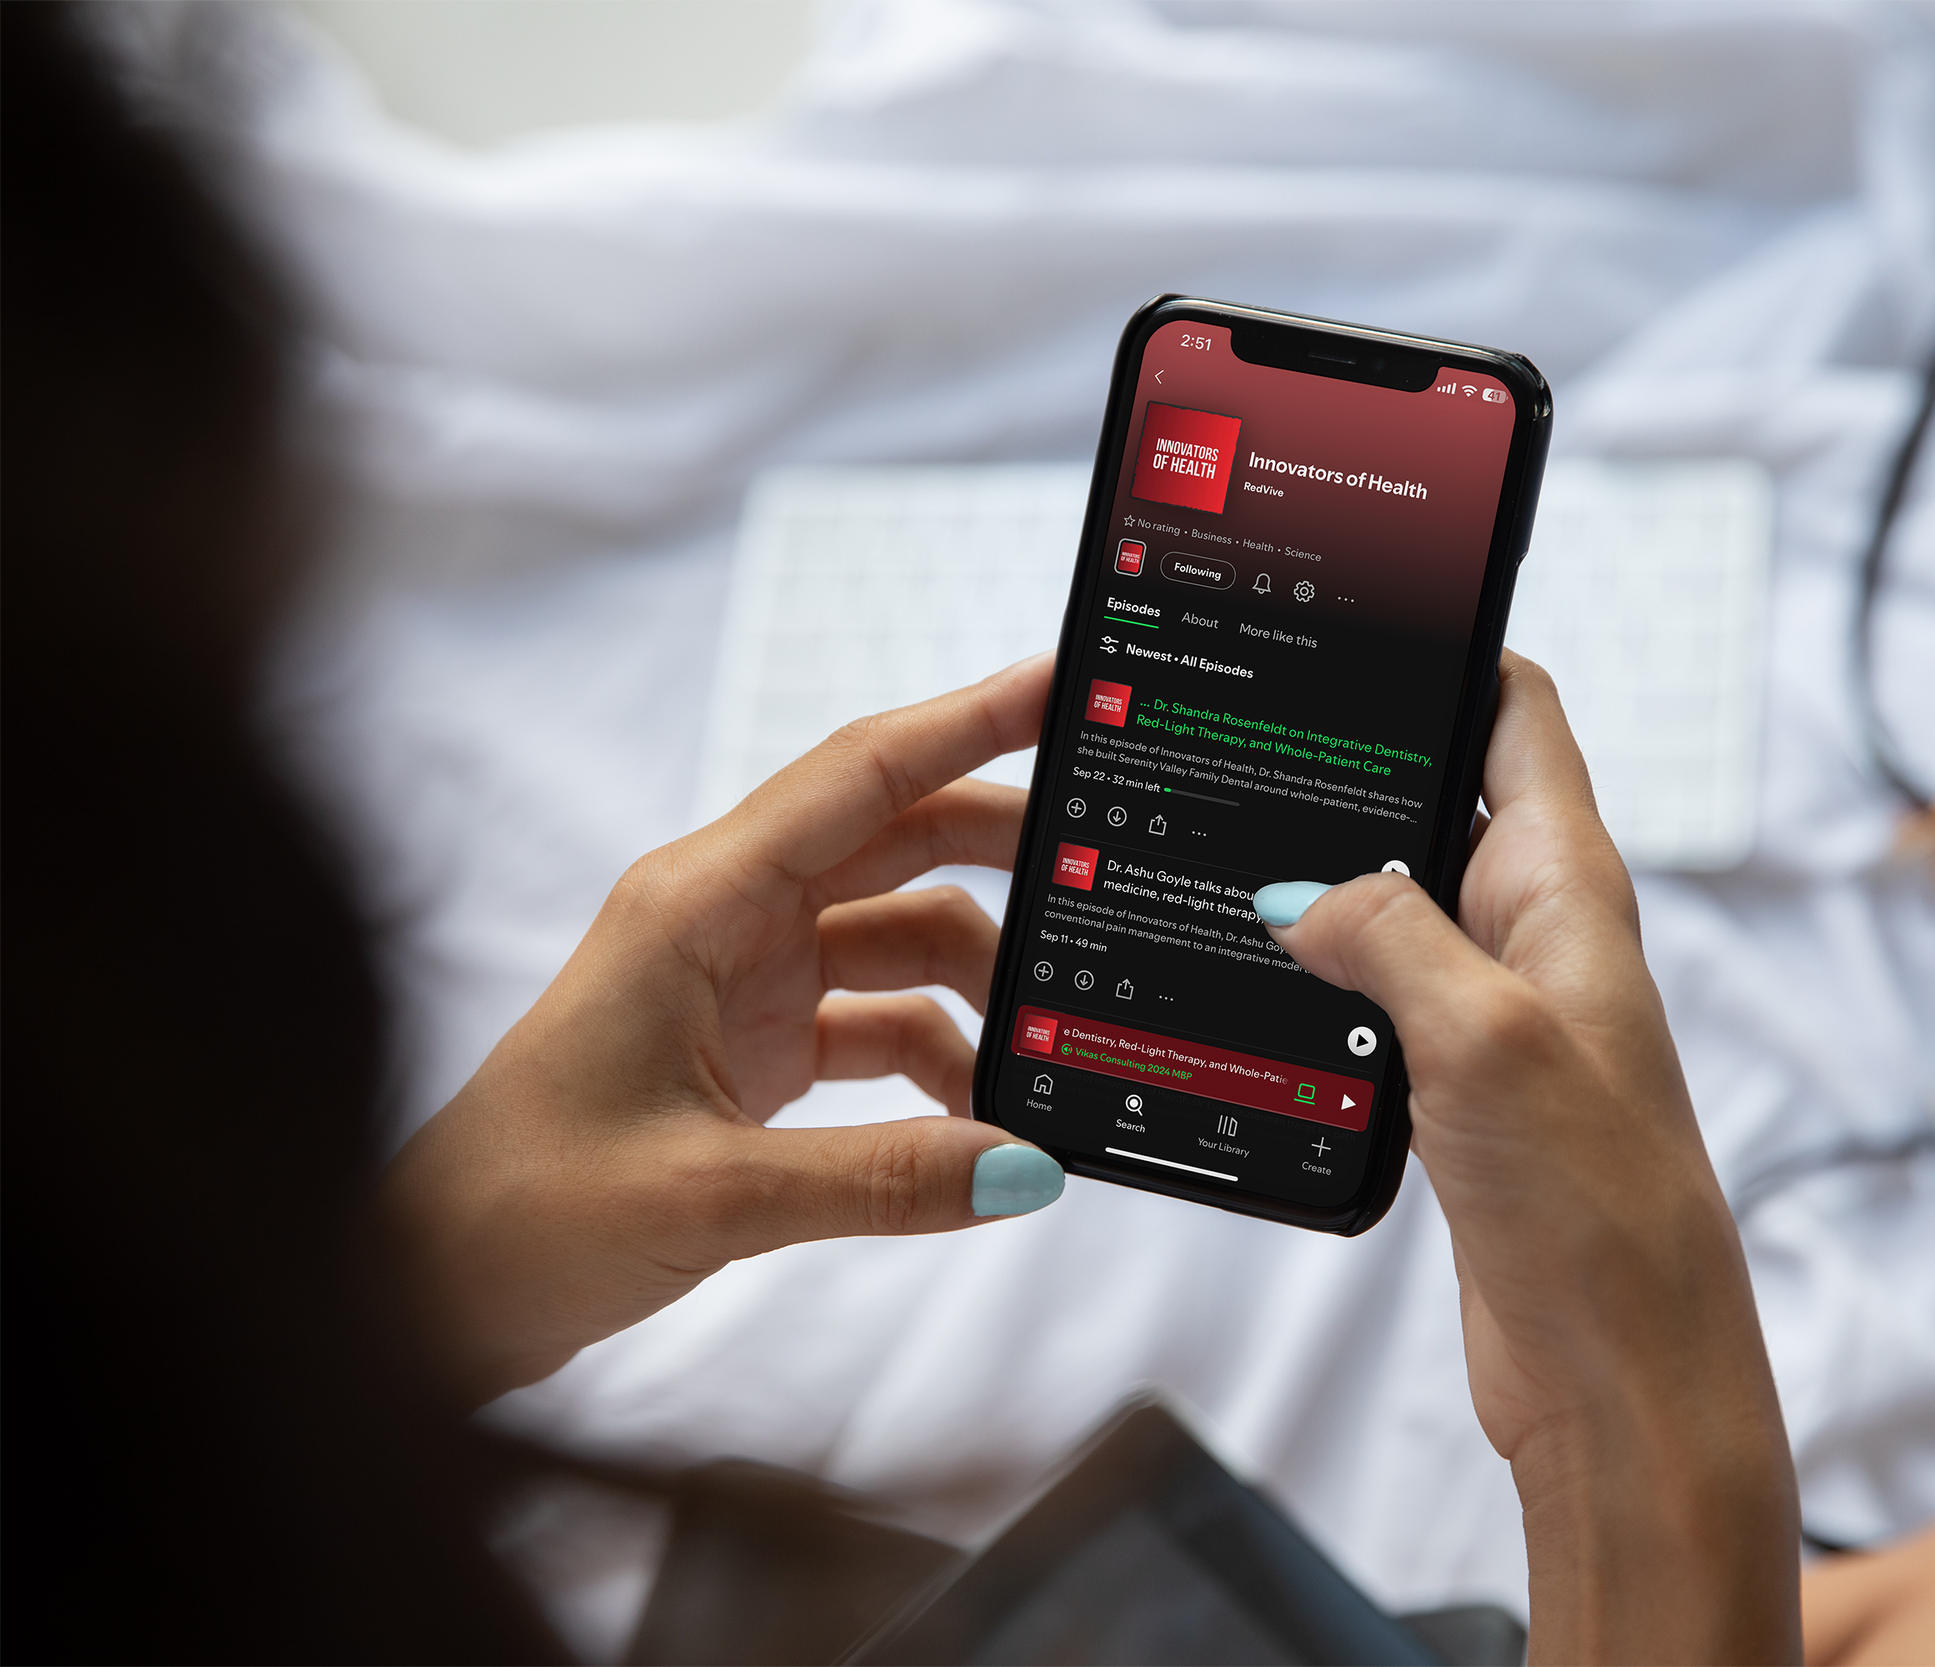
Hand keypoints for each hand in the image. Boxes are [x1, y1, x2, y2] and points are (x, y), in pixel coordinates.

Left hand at [381, 657, 1063, 1403]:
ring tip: (1038, 1065)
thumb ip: (883, 1180)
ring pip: (901, 936)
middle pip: (898, 840)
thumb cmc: (521, 1213)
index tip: (1063, 682)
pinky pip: (882, 1020)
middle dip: (1005, 854)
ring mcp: (742, 981)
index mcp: (697, 903)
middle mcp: (724, 920)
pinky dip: (942, 1060)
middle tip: (1104, 881)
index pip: (860, 775)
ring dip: (980, 991)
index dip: (969, 720)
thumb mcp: (714, 1196)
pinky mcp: (754, 1046)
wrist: (432, 1291)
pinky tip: (978, 1123)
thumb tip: (1025, 1167)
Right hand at [1258, 653, 1799, 1666]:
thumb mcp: (1482, 1037)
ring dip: (1330, 876)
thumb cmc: (1597, 1206)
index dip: (1447, 646)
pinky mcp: (1460, 1086)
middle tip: (1245, 730)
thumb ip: (1389, 933)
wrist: (1622, 1372)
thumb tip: (1303, 893)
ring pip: (1400, 897)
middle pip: (1443, 795)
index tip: (1358, 606)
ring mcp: (1498, 1009)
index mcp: (1569, 889)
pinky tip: (1257, 977)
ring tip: (1225, 843)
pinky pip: (1381, 992)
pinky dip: (1325, 972)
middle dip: (1356, 760)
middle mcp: (1539, 932)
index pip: (1517, 712)